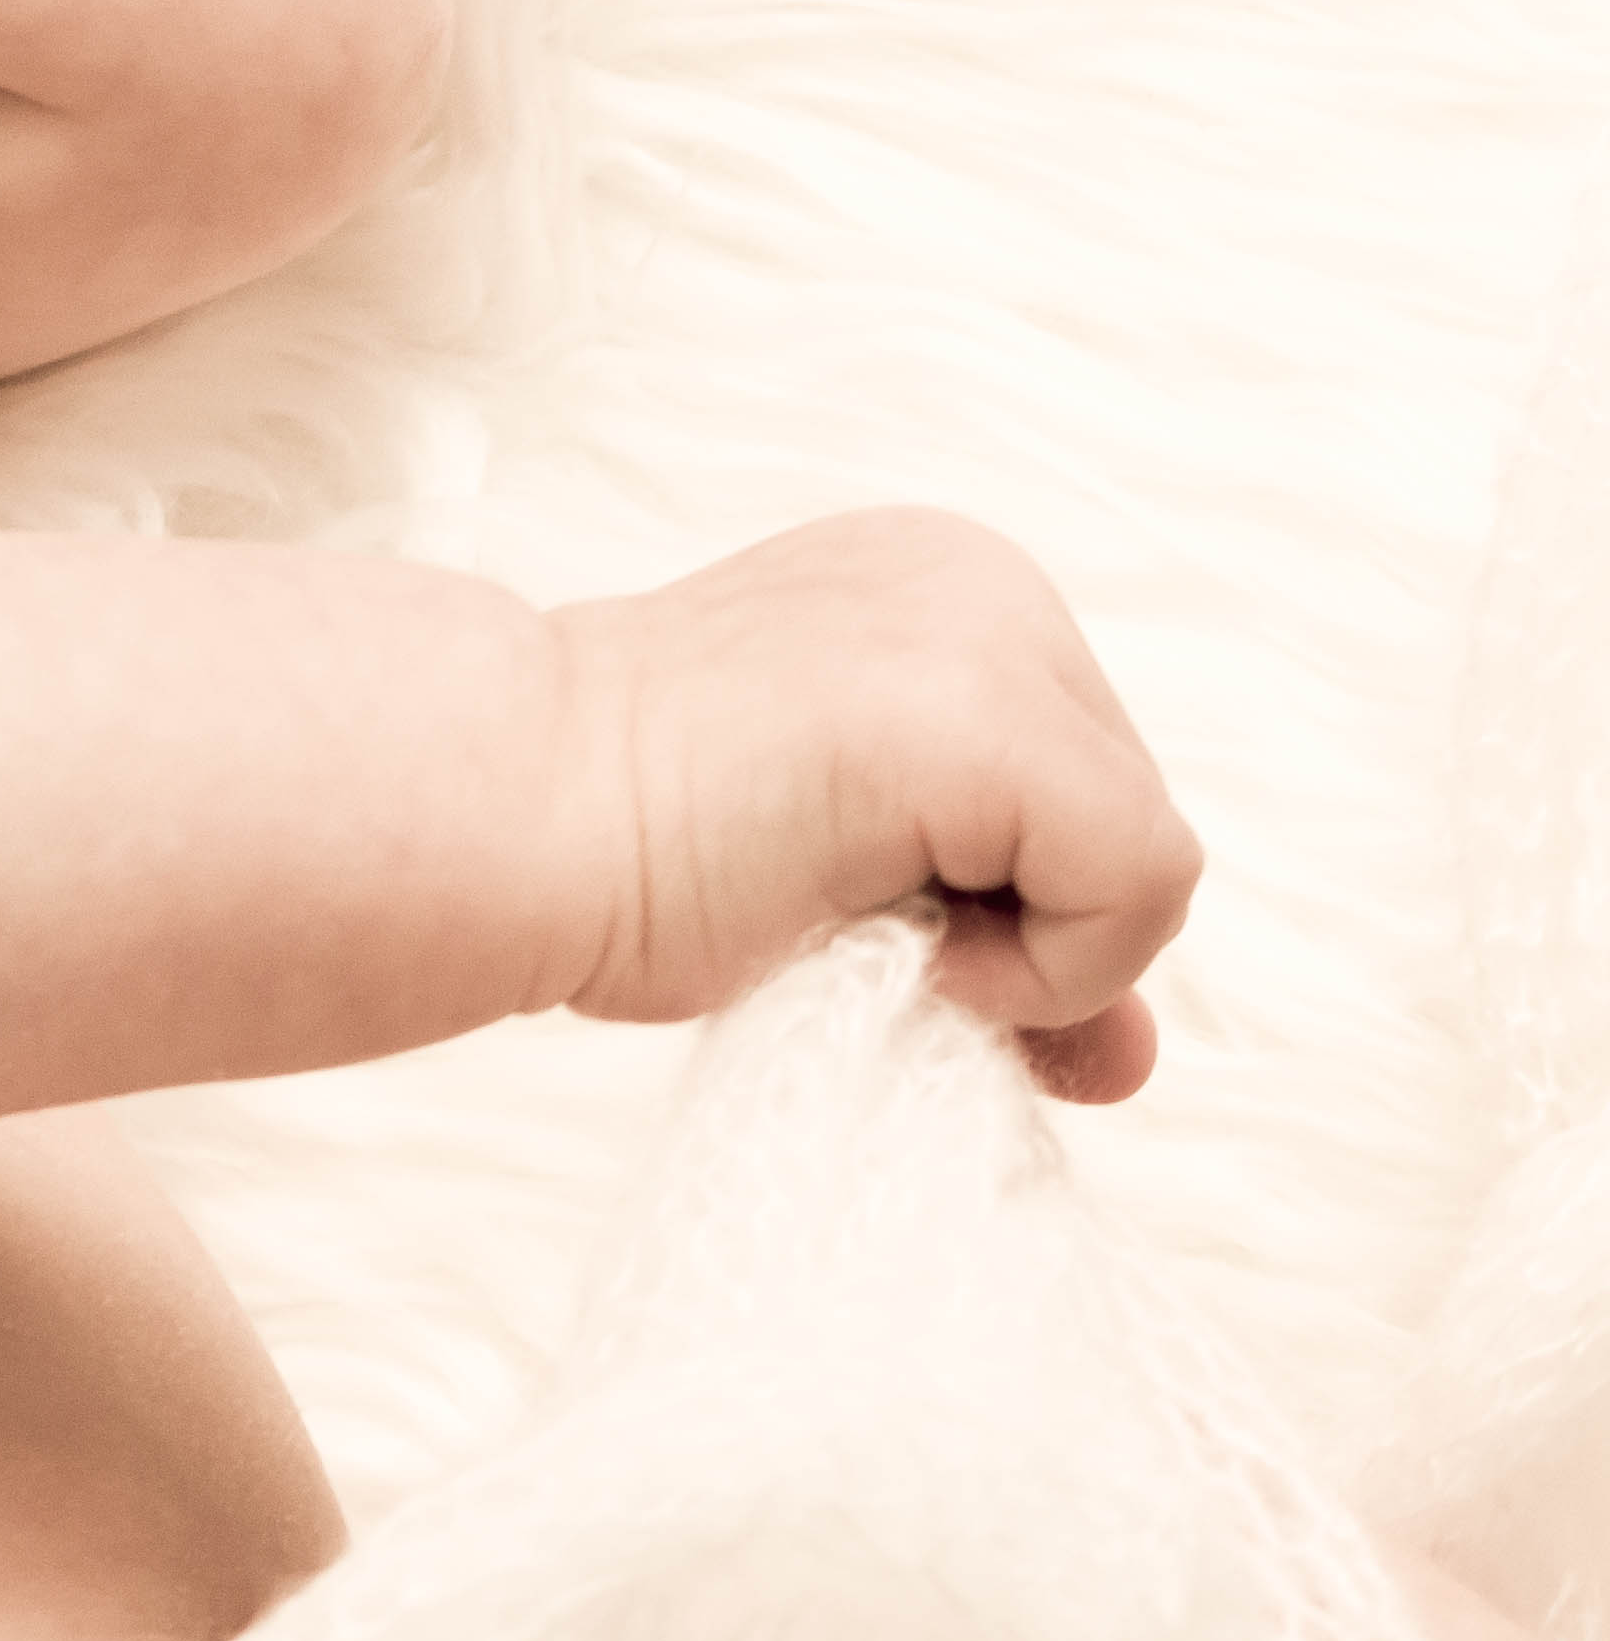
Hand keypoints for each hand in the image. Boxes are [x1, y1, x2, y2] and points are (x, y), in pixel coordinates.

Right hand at [543, 509, 1203, 1102]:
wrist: (492, 817)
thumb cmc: (619, 852)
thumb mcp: (850, 883)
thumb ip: (1004, 939)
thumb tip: (1134, 1065)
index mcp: (927, 587)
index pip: (1079, 784)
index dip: (1007, 903)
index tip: (865, 918)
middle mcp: (974, 576)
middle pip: (1127, 817)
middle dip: (1026, 927)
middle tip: (850, 927)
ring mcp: (985, 629)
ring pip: (1148, 859)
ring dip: (1023, 952)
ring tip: (853, 916)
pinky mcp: (989, 716)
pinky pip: (1141, 882)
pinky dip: (1047, 966)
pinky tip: (892, 934)